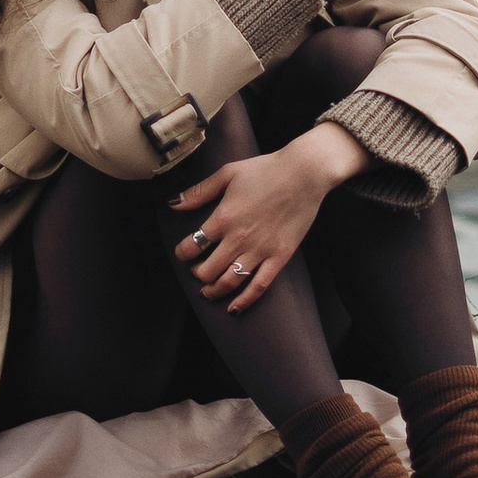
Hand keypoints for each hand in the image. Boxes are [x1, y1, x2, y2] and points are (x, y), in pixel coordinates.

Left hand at [172, 127, 366, 313]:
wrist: (304, 173)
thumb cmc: (265, 170)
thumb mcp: (228, 173)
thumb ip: (199, 191)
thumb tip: (173, 203)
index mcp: (224, 217)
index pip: (192, 245)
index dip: (182, 253)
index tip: (183, 253)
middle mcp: (239, 238)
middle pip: (208, 270)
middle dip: (197, 275)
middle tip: (196, 272)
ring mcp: (260, 250)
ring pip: (230, 282)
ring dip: (214, 291)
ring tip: (207, 292)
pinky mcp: (279, 257)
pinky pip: (259, 286)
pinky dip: (244, 301)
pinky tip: (234, 308)